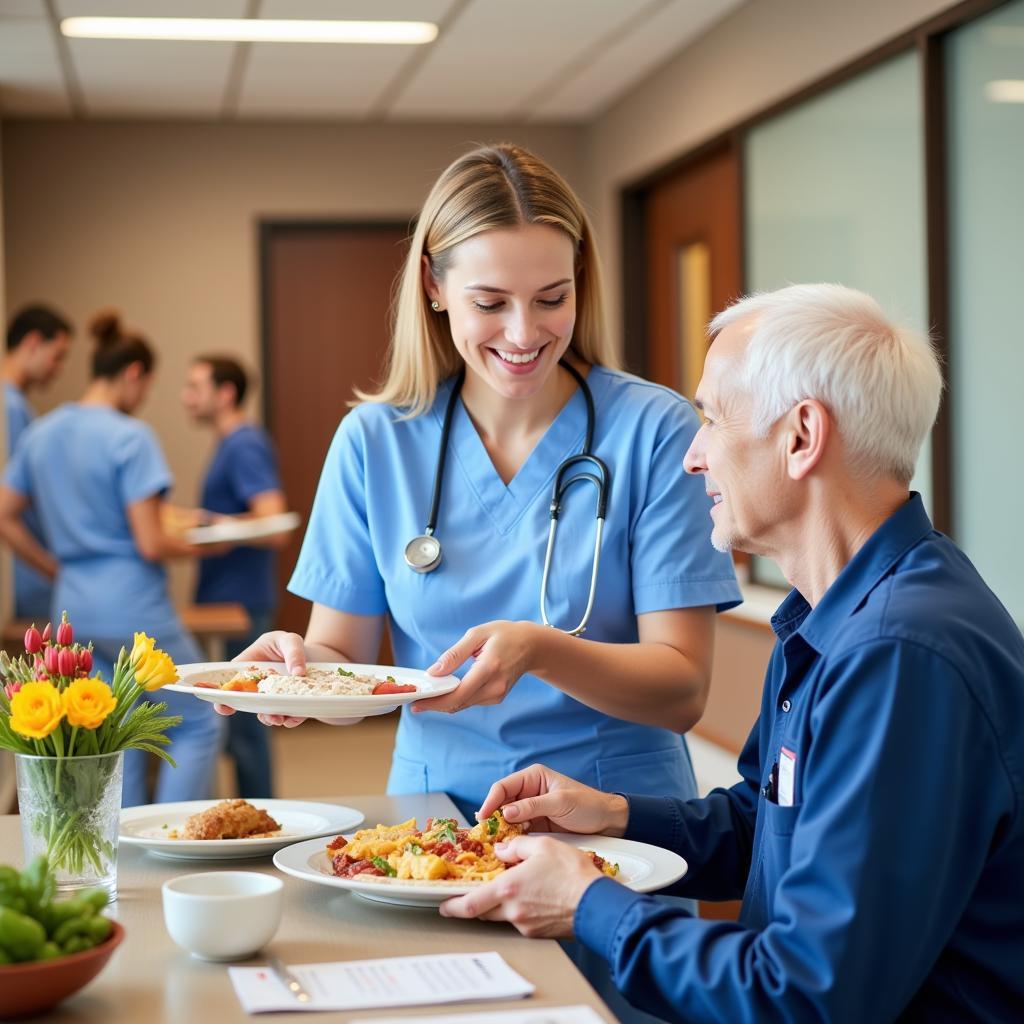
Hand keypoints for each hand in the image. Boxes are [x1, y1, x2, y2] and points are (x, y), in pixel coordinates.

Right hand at [213, 630, 359, 728]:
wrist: (313, 657)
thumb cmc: (290, 644)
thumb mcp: (290, 640)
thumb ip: (293, 653)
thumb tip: (298, 672)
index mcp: (248, 666)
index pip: (230, 681)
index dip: (224, 695)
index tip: (224, 705)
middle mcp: (255, 686)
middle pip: (246, 702)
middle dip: (251, 712)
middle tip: (262, 715)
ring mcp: (269, 697)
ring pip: (265, 712)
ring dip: (271, 718)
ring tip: (280, 718)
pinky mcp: (285, 705)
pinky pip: (285, 716)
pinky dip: (290, 719)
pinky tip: (296, 717)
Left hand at [412, 620, 542, 713]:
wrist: (532, 646)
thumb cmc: (505, 635)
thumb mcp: (477, 634)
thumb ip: (454, 654)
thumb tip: (433, 672)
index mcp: (489, 668)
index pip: (458, 694)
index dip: (435, 702)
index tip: (416, 703)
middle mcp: (494, 686)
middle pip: (458, 704)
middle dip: (434, 704)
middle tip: (414, 702)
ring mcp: (497, 695)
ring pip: (463, 705)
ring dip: (443, 702)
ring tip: (426, 696)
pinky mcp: (496, 697)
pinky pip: (470, 702)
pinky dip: (455, 699)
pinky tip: (445, 691)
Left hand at [439, 836, 601, 937]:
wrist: (597, 903)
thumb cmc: (573, 874)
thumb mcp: (543, 846)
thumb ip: (517, 846)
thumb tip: (502, 849)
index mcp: (508, 889)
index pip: (469, 904)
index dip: (452, 906)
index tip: (442, 904)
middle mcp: (513, 911)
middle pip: (483, 912)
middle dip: (474, 904)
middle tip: (470, 896)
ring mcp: (526, 925)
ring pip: (502, 916)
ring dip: (500, 905)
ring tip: (510, 889)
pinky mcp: (539, 933)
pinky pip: (521, 920)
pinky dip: (519, 909)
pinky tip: (531, 897)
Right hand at [476, 763, 628, 836]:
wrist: (607, 822)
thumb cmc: (588, 805)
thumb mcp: (560, 803)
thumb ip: (533, 806)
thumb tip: (506, 813)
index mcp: (533, 777)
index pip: (504, 787)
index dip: (490, 801)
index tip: (482, 818)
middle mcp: (528, 791)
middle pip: (501, 803)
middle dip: (492, 818)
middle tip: (484, 836)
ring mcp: (531, 810)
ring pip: (506, 819)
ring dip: (500, 831)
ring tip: (492, 844)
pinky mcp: (535, 826)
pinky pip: (517, 831)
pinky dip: (510, 839)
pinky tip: (507, 848)